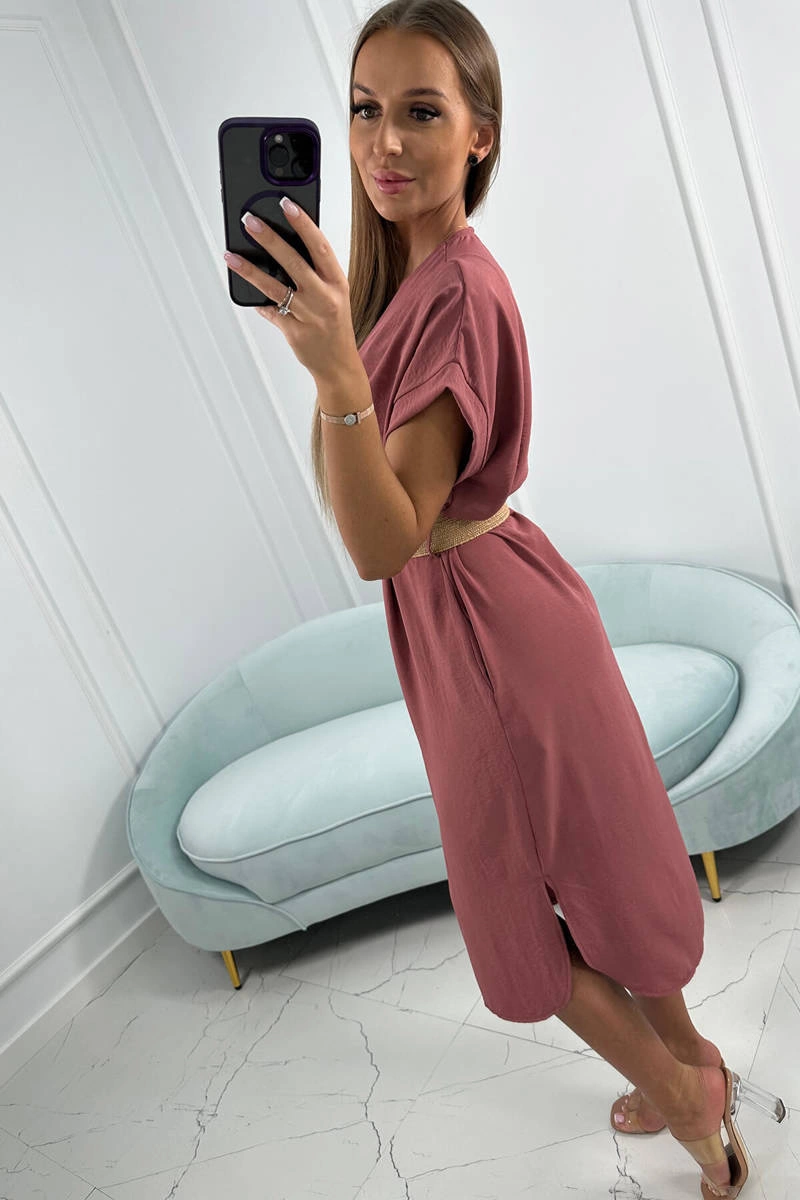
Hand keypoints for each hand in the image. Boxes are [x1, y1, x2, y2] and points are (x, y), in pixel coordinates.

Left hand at [224, 201, 359, 384]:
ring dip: (251, 269)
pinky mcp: (293, 332)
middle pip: (294, 262)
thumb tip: (283, 245)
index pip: (320, 247)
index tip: (286, 204)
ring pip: (275, 287)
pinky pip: (270, 311)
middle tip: (249, 221)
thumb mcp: (334, 293)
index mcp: (337, 282)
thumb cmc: (334, 324)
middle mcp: (324, 298)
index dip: (303, 224)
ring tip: (232, 255)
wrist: (339, 363)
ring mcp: (308, 316)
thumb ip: (315, 272)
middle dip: (270, 239)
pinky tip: (243, 288)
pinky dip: (256, 300)